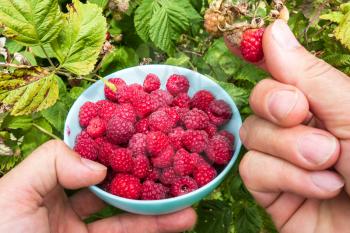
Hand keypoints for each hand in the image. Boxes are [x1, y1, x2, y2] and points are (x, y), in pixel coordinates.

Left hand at [0, 140, 195, 232]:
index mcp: (49, 183)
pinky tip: (179, 220)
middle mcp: (69, 205)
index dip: (115, 147)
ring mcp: (84, 231)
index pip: (88, 159)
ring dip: (160, 206)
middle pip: (114, 186)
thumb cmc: (0, 231)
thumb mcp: (14, 192)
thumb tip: (99, 166)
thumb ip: (51, 163)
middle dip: (144, 176)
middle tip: (172, 164)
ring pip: (128, 215)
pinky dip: (155, 228)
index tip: (143, 137)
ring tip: (188, 196)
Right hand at [231, 20, 349, 231]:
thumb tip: (272, 31)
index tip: (246, 45)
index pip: (283, 71)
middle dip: (277, 104)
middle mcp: (300, 127)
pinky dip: (284, 177)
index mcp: (324, 102)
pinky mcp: (270, 189)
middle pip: (259, 99)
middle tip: (300, 113)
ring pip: (251, 133)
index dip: (263, 56)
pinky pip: (250, 170)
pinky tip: (320, 189)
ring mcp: (281, 158)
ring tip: (328, 165)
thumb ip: (311, 76)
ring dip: (288, 148)